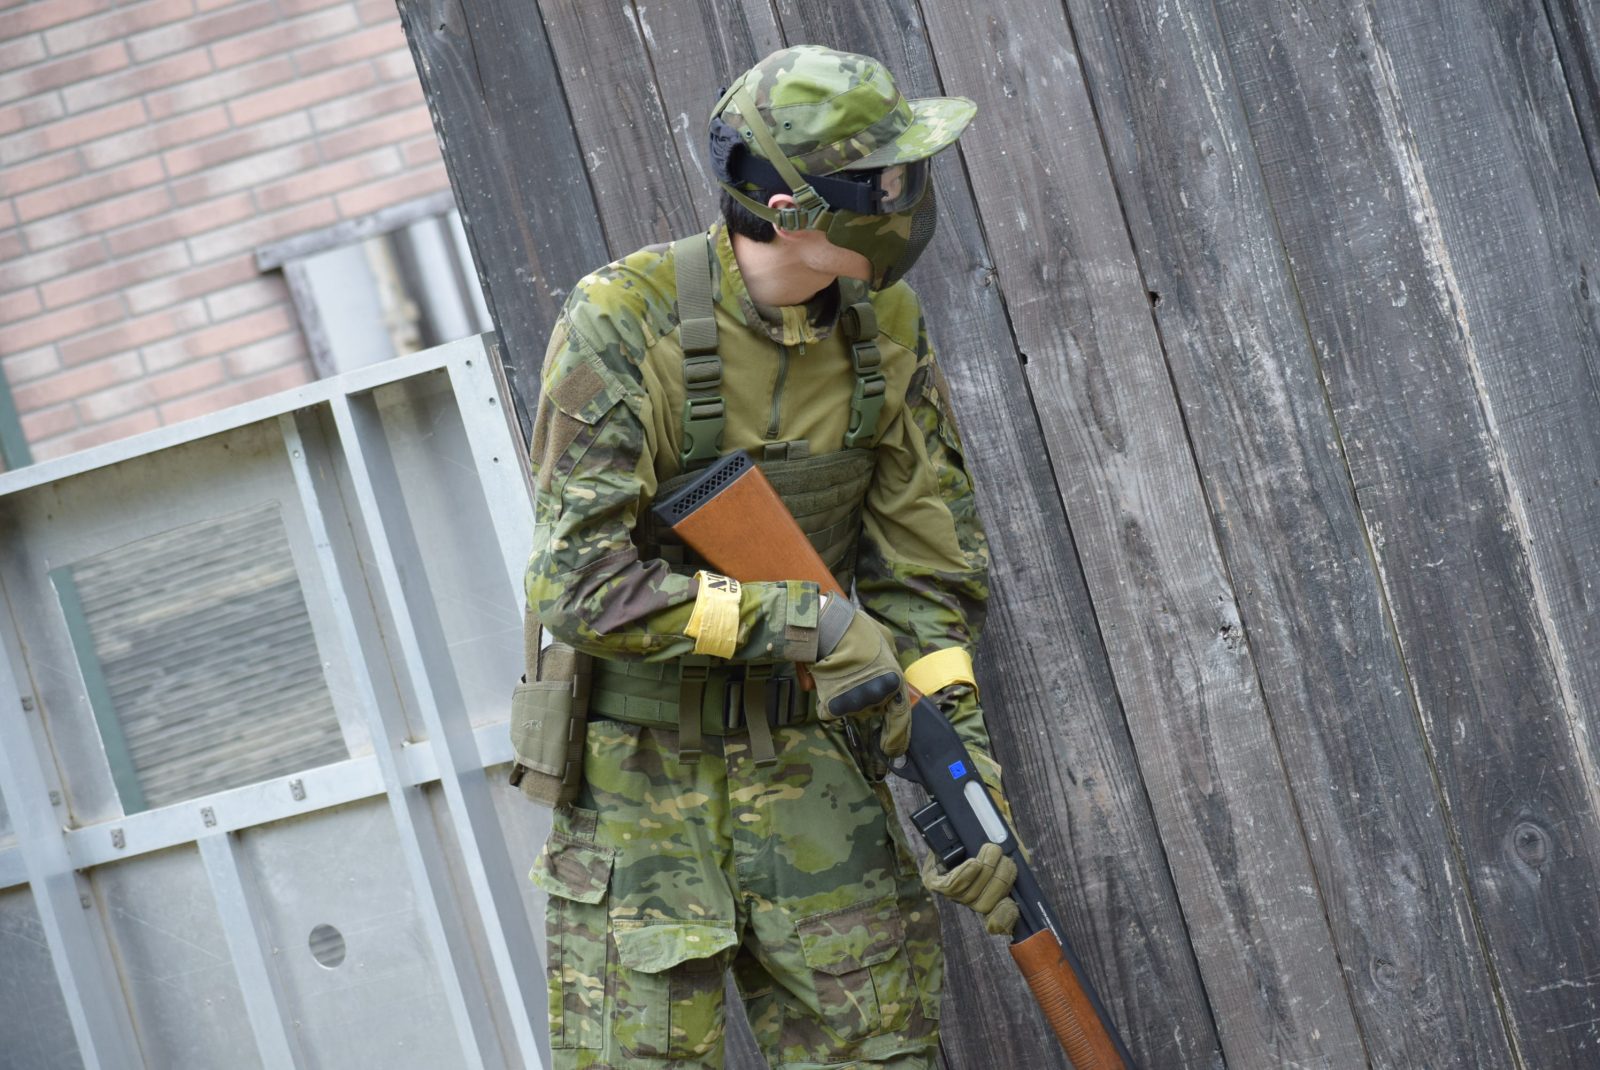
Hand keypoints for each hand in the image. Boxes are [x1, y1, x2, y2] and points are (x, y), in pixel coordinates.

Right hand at [810, 595, 909, 754]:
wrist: (826, 626)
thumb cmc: (856, 628)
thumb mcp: (885, 637)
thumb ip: (890, 656)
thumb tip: (886, 668)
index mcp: (894, 681)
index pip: (901, 717)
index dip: (897, 737)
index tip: (893, 751)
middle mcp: (878, 696)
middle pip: (872, 709)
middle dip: (865, 699)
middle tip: (854, 677)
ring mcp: (855, 702)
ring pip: (851, 709)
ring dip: (846, 697)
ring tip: (838, 671)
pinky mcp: (833, 706)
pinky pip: (830, 711)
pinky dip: (826, 701)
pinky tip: (823, 681)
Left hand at [921, 842, 1019, 935]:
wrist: (972, 814)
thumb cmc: (993, 834)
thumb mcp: (1012, 850)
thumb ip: (1014, 872)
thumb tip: (1007, 906)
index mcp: (991, 895)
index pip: (998, 920)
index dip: (1004, 918)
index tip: (1010, 905)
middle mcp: (970, 898)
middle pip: (983, 905)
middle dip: (999, 880)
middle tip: (1003, 857)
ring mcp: (951, 891)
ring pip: (969, 895)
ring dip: (984, 871)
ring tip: (991, 850)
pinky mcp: (933, 880)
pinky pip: (949, 886)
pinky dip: (964, 875)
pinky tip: (973, 863)